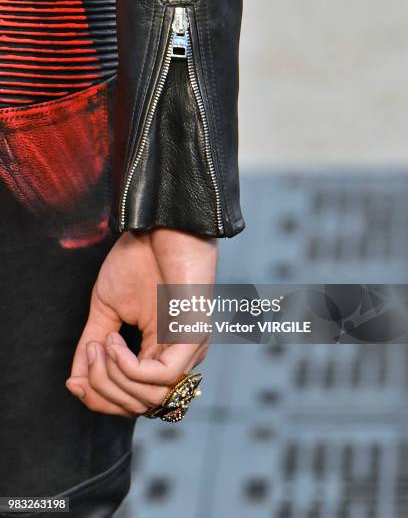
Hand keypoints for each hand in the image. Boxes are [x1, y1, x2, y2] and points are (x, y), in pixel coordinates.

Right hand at [66, 228, 216, 416]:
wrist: (159, 226)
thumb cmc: (139, 260)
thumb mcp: (107, 309)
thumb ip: (93, 346)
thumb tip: (76, 381)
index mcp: (162, 353)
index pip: (135, 399)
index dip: (100, 398)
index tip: (74, 380)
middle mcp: (179, 357)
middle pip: (140, 405)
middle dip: (102, 390)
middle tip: (88, 356)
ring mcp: (189, 349)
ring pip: (150, 397)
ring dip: (113, 377)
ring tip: (101, 343)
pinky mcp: (194, 337)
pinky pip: (160, 376)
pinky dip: (128, 366)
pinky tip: (114, 340)